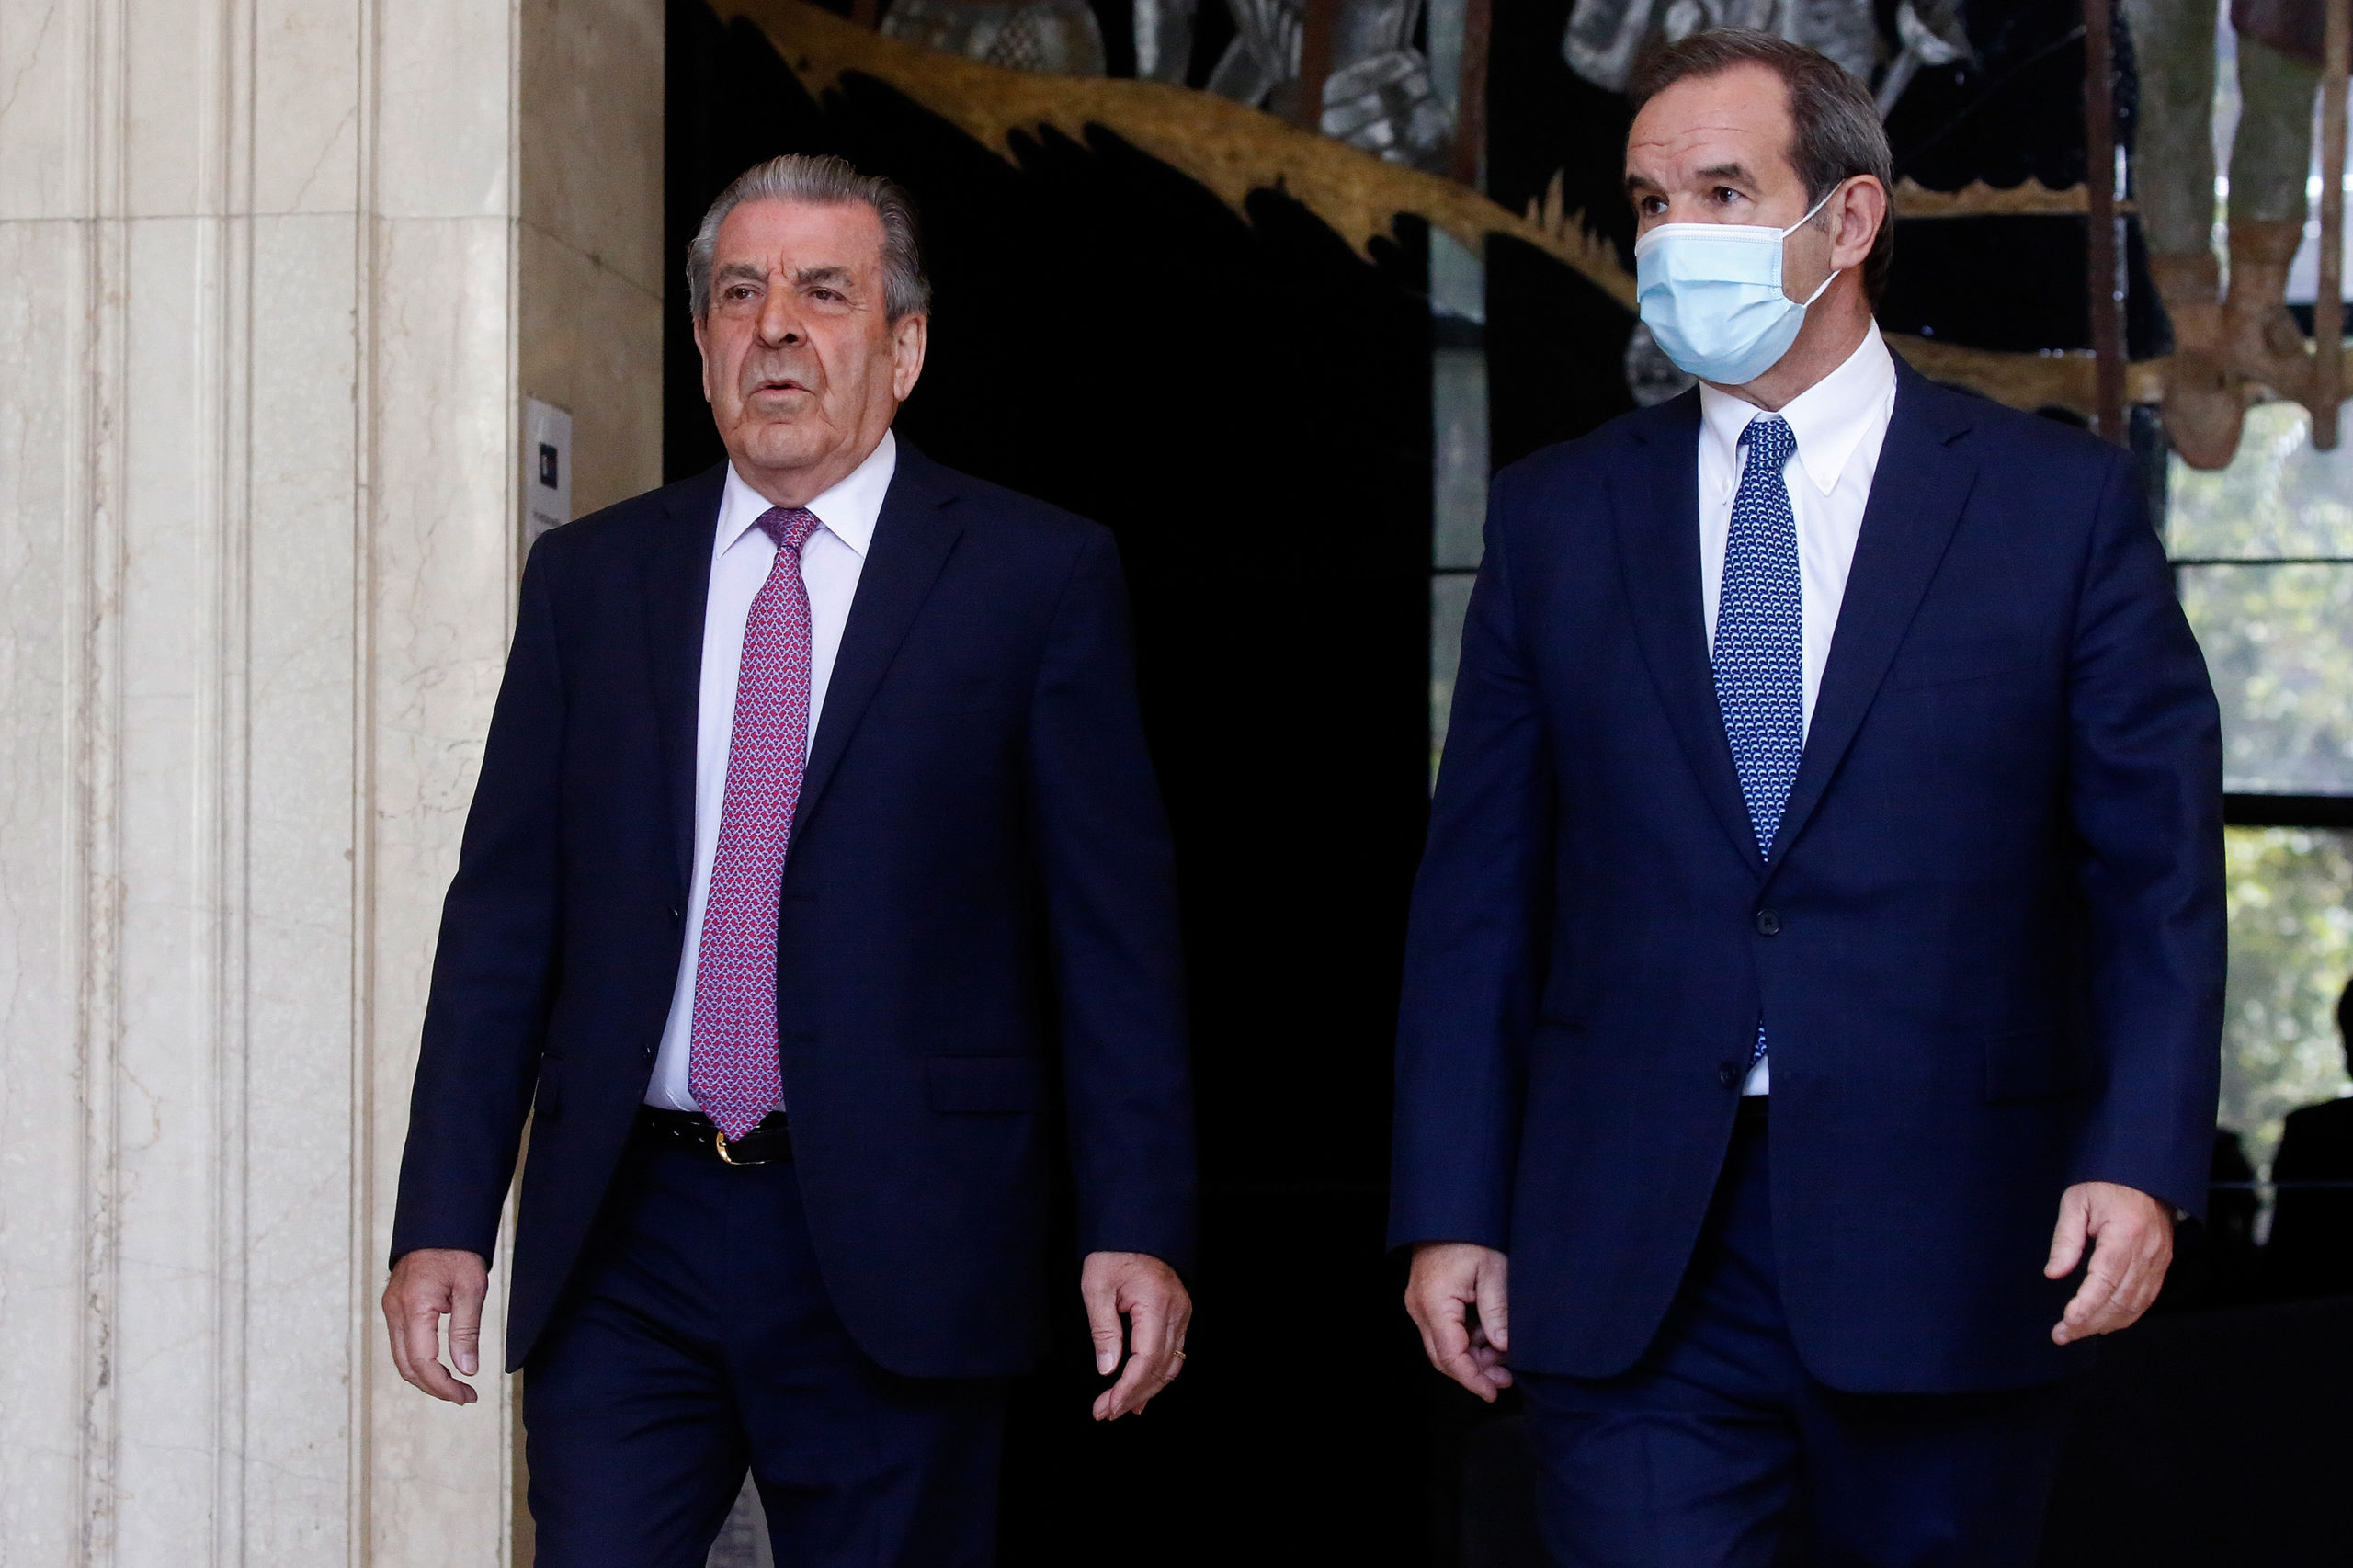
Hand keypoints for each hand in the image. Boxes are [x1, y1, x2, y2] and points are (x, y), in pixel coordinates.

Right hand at [383, 1248, 489, 1403]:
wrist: (439, 1224)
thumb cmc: (458, 1251)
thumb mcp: (471, 1288)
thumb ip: (466, 1331)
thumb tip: (467, 1369)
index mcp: (414, 1307)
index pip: (423, 1362)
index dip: (443, 1385)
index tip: (466, 1396)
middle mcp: (395, 1311)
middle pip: (407, 1366)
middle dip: (434, 1387)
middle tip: (464, 1397)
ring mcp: (391, 1309)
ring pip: (401, 1358)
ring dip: (425, 1377)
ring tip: (455, 1386)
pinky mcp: (394, 1307)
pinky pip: (401, 1344)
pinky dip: (418, 1361)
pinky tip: (439, 1366)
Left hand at [1081, 1250, 1190, 1419]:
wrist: (1135, 1230)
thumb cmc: (1113, 1254)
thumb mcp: (1096, 1286)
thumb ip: (1103, 1329)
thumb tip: (1108, 1370)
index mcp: (1156, 1303)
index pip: (1146, 1358)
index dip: (1128, 1387)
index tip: (1107, 1406)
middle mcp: (1176, 1312)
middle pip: (1160, 1368)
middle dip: (1133, 1395)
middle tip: (1105, 1413)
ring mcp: (1182, 1314)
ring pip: (1171, 1365)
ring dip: (1146, 1390)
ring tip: (1120, 1409)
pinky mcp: (1179, 1316)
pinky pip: (1173, 1354)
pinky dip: (1157, 1376)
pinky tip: (1142, 1393)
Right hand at [1405, 1242, 1510, 1400]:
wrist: (1449, 1210)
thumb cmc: (1472, 1234)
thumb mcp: (1493, 1271)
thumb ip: (1497, 1312)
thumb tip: (1503, 1347)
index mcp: (1435, 1303)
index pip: (1450, 1356)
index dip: (1472, 1379)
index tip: (1492, 1392)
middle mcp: (1420, 1308)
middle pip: (1442, 1357)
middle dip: (1474, 1372)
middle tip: (1505, 1378)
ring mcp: (1420, 1304)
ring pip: (1443, 1346)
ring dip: (1472, 1356)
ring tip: (1503, 1356)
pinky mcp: (1426, 1300)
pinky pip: (1443, 1331)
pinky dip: (1466, 1339)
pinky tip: (1489, 1337)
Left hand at [2044, 1181, 2173, 1344]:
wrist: (2146, 1177)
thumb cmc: (2106, 1185)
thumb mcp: (2076, 1202)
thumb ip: (2065, 1238)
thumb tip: (2054, 1274)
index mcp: (2125, 1235)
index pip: (2106, 1279)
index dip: (2087, 1305)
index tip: (2068, 1321)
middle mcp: (2147, 1254)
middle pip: (2120, 1299)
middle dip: (2090, 1322)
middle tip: (2062, 1334)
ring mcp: (2158, 1262)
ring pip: (2134, 1305)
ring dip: (2106, 1323)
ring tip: (2076, 1332)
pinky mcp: (2161, 1267)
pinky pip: (2145, 1300)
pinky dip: (2124, 1316)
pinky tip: (2103, 1322)